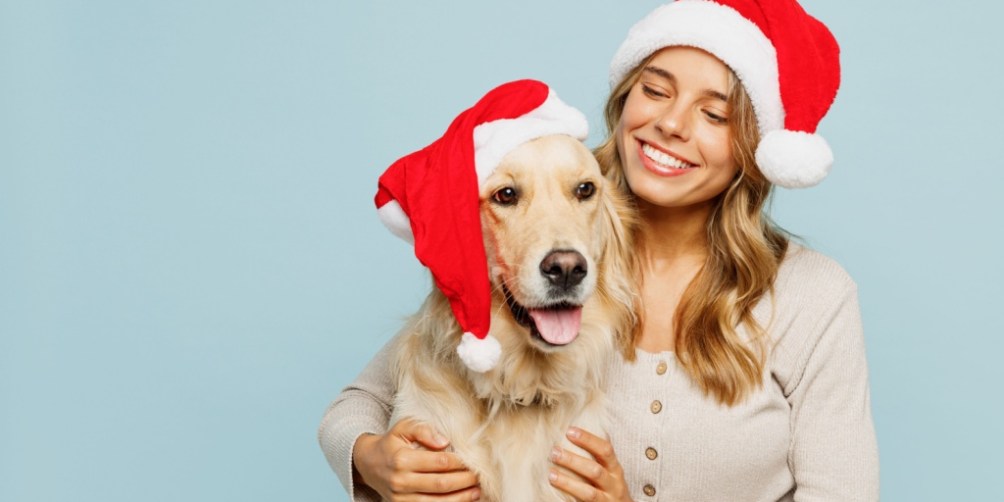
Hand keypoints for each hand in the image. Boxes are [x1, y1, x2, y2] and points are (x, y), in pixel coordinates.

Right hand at [352, 418, 480, 500]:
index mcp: (402, 460)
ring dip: (461, 498)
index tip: (472, 460)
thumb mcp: (403, 428)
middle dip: (464, 481)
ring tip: (476, 490)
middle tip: (479, 475)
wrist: (368, 464)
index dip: (459, 463)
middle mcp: (400, 481)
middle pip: (441, 484)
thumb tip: (444, 441)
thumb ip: (423, 430)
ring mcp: (400, 499)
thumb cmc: (391, 443)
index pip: (439, 462)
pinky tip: (462, 500)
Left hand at [548, 427, 631, 501]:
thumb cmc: (610, 487)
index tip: (569, 431)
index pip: (605, 450)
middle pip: (595, 471)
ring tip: (551, 475)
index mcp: (615, 469)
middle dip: (573, 461)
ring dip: (568, 483)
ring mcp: (608, 500)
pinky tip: (555, 494)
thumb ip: (596, 456)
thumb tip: (574, 431)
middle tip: (554, 452)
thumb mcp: (609, 471)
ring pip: (589, 493)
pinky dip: (570, 497)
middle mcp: (614, 484)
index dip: (588, 439)